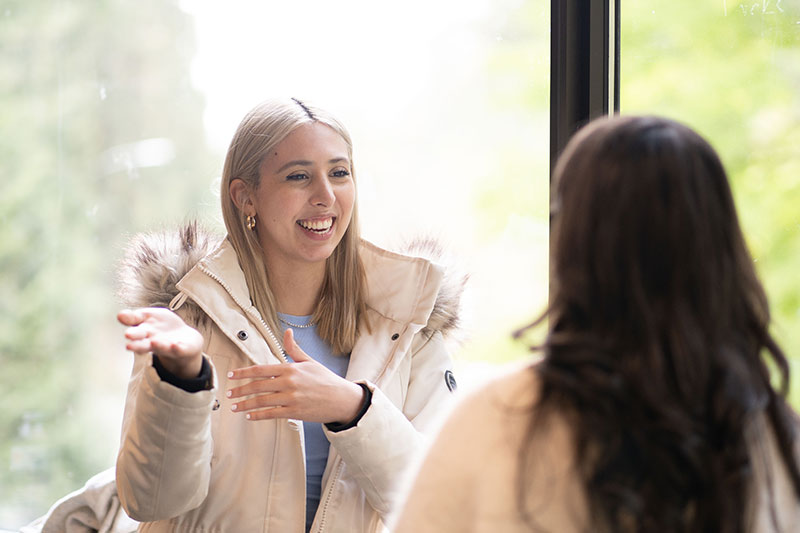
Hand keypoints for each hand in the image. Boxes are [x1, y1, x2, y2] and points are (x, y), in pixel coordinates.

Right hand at [118, 307, 203, 378]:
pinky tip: (175, 345)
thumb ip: (135, 317)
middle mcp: (151, 341)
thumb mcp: (148, 317)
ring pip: (160, 347)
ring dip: (157, 345)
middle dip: (136, 343)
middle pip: (143, 343)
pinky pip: (179, 349)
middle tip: (128, 338)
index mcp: (143, 331)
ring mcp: (166, 346)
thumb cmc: (161, 327)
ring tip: (154, 342)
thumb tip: (120, 315)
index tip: (121, 316)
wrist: (184, 339)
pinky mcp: (181, 349)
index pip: (134, 327)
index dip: (128, 321)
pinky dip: (177, 348)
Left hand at [226, 328, 364, 423]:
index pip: (260, 370)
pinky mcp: (294, 412)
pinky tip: (249, 416)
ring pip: (262, 401)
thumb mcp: (309, 361)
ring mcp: (291, 398)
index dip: (243, 373)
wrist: (341, 399)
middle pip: (257, 386)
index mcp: (290, 369)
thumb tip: (287, 332)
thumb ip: (294, 349)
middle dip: (240, 390)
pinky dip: (258, 415)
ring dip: (245, 404)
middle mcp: (288, 383)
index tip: (231, 375)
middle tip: (229, 393)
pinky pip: (271, 414)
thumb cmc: (325, 379)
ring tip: (234, 407)